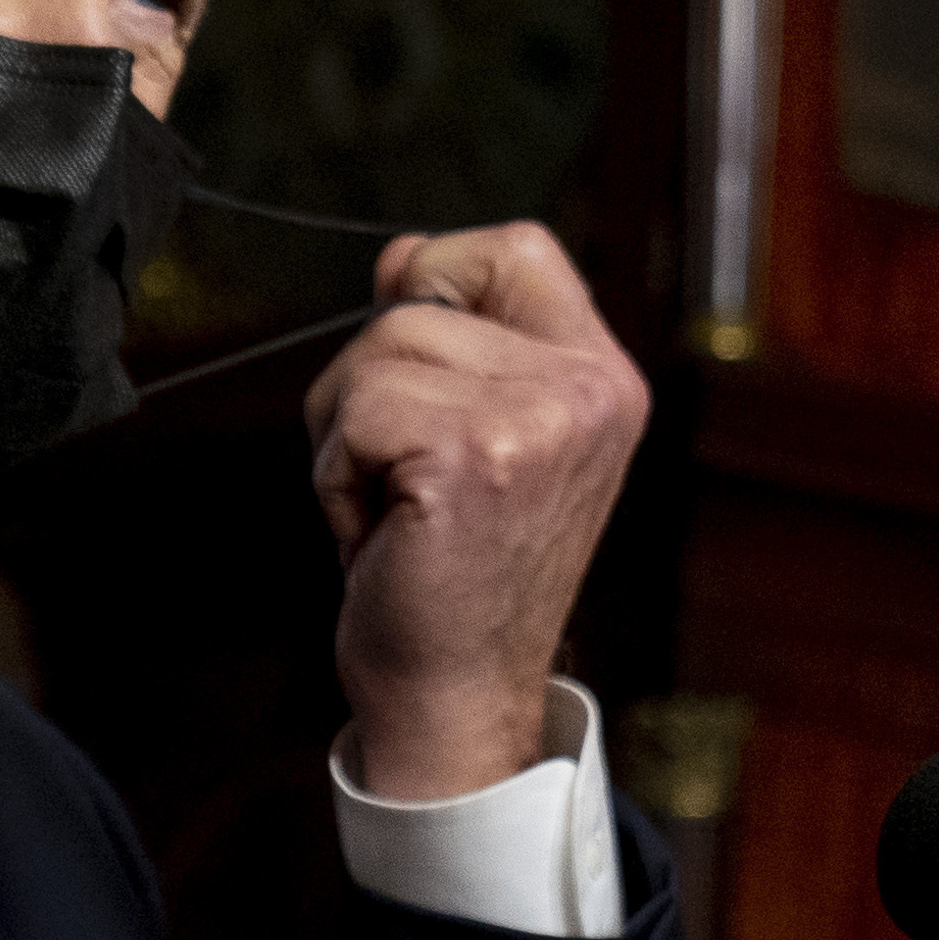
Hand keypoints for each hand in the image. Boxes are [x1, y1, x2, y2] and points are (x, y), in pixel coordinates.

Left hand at [303, 223, 647, 798]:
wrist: (455, 691)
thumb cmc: (448, 571)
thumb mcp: (467, 437)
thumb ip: (451, 342)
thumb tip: (399, 255)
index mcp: (601, 379)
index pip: (516, 248)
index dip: (438, 276)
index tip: (410, 366)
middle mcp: (591, 390)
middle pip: (416, 300)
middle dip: (367, 385)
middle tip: (397, 476)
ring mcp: (543, 420)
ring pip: (376, 352)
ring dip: (348, 438)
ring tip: (394, 509)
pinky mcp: (478, 456)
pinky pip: (356, 413)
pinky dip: (337, 477)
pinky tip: (382, 533)